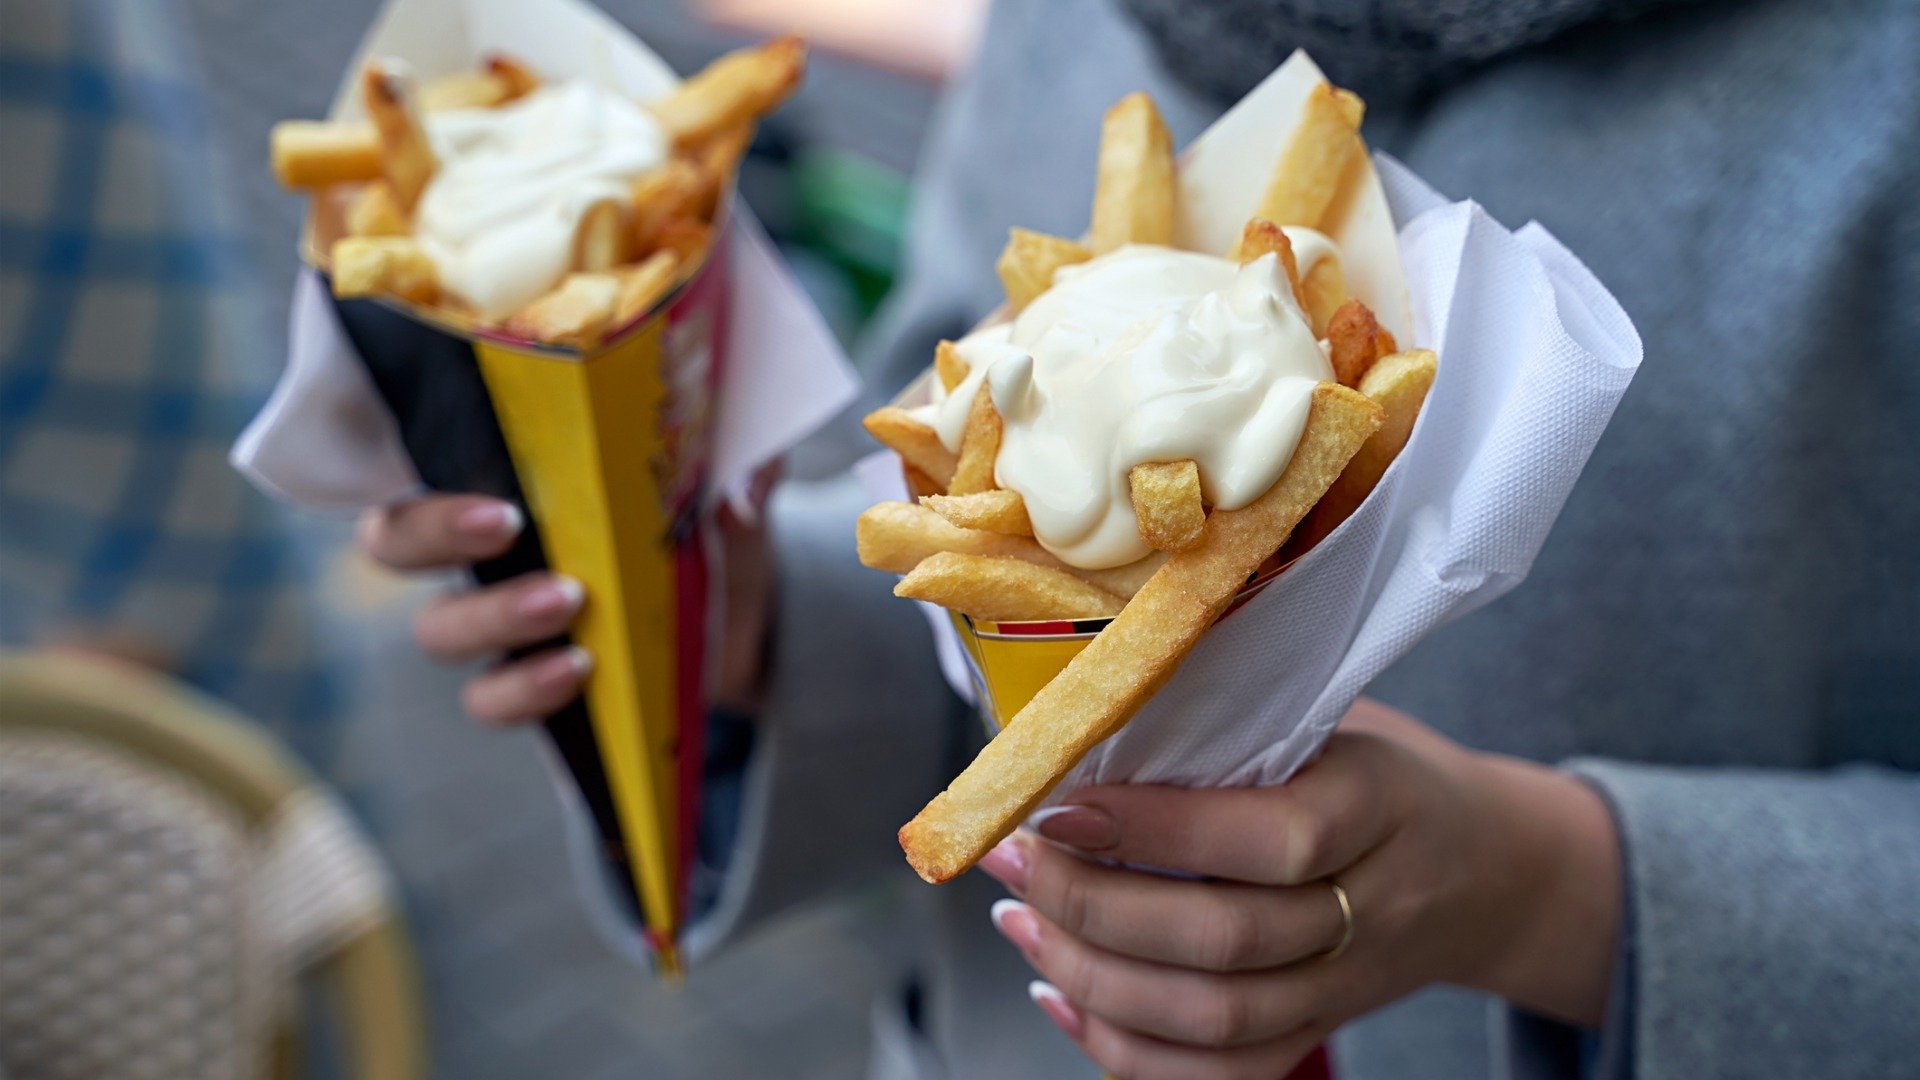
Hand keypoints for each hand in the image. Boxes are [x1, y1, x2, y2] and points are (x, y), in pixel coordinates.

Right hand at [358, 474, 777, 726]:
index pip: (423, 460)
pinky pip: (491, 699)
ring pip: (440, 628)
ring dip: (493, 615)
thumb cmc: (712, 529)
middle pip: (395, 541)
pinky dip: (524, 689)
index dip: (427, 472)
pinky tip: (579, 670)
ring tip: (567, 604)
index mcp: (513, 478)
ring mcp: (499, 624)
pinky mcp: (527, 686)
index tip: (499, 494)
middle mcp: (484, 550)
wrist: (750, 621)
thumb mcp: (729, 491)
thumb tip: (745, 480)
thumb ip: (735, 471)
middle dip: (434, 531)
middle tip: (507, 528)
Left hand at [978, 699, 1620, 1079]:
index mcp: (1377, 802)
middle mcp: (1372, 904)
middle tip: (1015, 861)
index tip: (1059, 805)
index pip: (1272, 837)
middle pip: (1228, 941)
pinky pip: (1223, 1075)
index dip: (1156, 829)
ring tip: (1021, 920)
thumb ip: (1233, 718)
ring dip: (1093, 978)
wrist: (1486, 866)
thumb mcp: (1334, 716)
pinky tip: (1060, 998)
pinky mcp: (1321, 1031)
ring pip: (1216, 1018)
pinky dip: (1127, 1051)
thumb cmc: (1377, 770)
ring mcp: (1348, 983)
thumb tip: (1085, 715)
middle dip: (1095, 906)